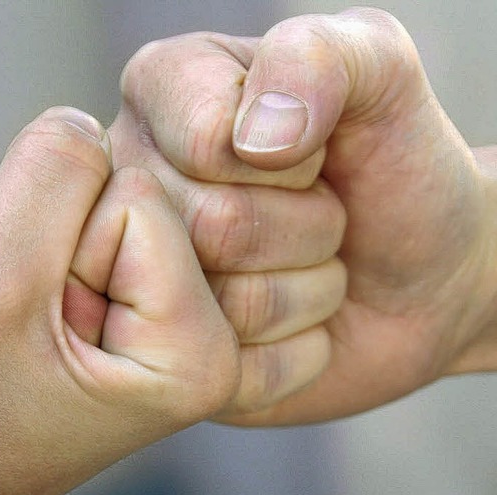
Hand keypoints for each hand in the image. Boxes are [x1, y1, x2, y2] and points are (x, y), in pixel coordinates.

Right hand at [0, 107, 238, 494]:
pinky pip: (73, 230)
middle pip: (128, 196)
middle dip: (44, 244)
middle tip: (14, 328)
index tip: (28, 324)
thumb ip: (52, 172)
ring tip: (11, 335)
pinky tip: (14, 328)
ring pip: (92, 208)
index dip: (53, 244)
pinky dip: (22, 263)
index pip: (138, 198)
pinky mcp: (127, 313)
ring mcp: (167, 326)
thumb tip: (89, 120)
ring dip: (25, 254)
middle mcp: (206, 340)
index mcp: (199, 353)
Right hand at [110, 8, 496, 425]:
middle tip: (323, 218)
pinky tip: (295, 320)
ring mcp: (149, 279)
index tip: (315, 154)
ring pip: (226, 305)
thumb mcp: (383, 76)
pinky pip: (231, 370)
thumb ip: (318, 56)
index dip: (290, 161)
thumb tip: (251, 135)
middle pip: (213, 228)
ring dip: (305, 290)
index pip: (206, 142)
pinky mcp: (175, 356)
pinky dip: (294, 351)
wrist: (426, 278)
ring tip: (310, 264)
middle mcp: (137, 189)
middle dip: (305, 228)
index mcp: (164, 95)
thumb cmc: (396, 169)